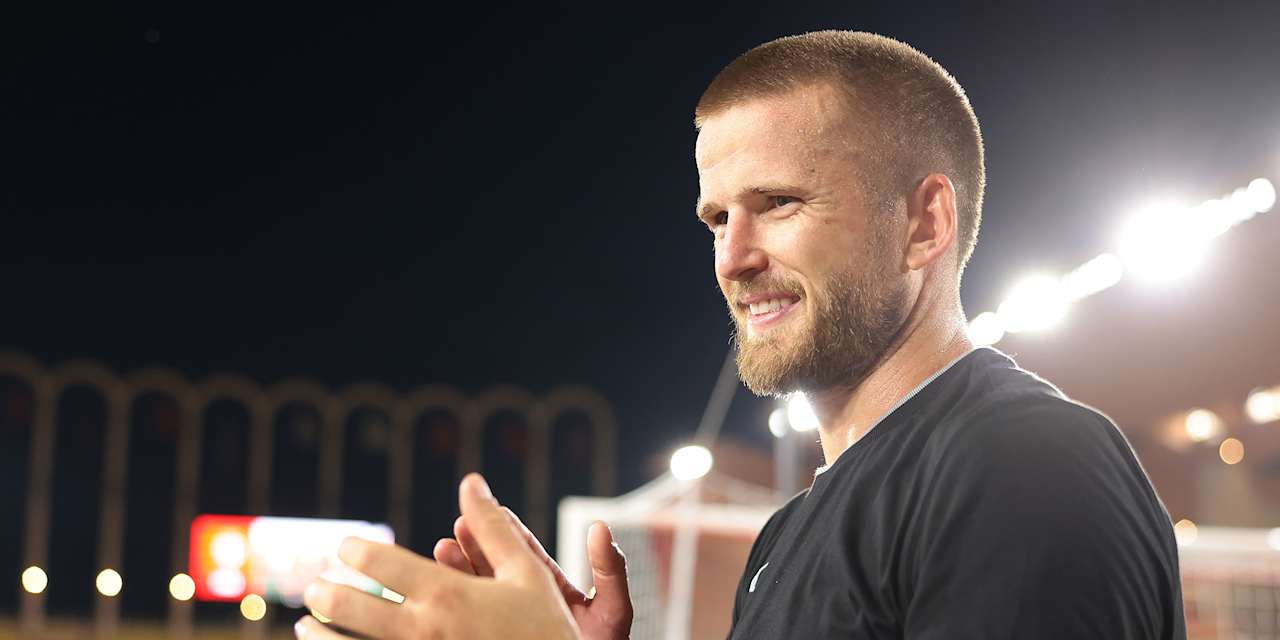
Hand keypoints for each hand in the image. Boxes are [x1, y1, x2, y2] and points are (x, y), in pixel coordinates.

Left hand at [296, 474, 579, 639]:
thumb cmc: (545, 630)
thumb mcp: (527, 574)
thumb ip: (494, 527)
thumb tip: (472, 482)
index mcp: (448, 594)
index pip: (382, 563)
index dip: (356, 550)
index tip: (345, 546)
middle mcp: (424, 631)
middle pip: (355, 607)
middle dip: (328, 593)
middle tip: (315, 585)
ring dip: (322, 636)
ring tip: (305, 624)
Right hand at [433, 508, 631, 639]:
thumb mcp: (612, 609)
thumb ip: (610, 570)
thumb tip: (600, 527)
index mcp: (552, 588)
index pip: (526, 552)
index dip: (508, 530)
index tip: (492, 509)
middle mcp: (526, 601)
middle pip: (495, 565)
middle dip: (475, 544)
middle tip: (458, 525)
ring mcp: (509, 619)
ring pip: (480, 589)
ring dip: (460, 568)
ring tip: (443, 549)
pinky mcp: (495, 632)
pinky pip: (473, 615)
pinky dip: (458, 599)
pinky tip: (443, 587)